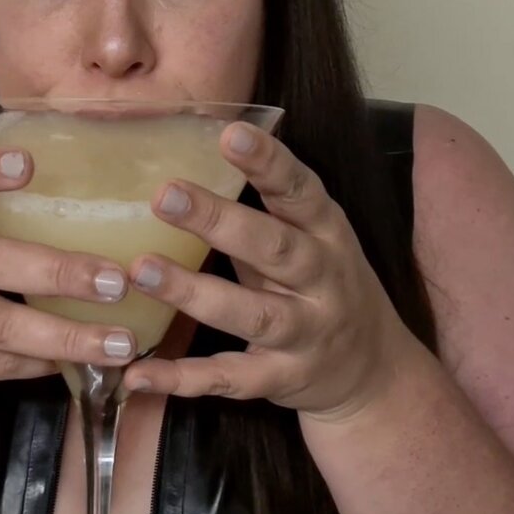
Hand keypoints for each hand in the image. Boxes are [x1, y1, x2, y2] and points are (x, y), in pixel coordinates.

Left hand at [122, 123, 415, 422]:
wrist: (374, 372)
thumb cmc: (321, 286)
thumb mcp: (309, 239)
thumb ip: (261, 206)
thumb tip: (189, 150)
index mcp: (327, 233)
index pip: (300, 190)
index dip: (269, 162)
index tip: (231, 133)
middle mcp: (323, 280)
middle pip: (274, 248)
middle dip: (219, 221)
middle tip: (165, 195)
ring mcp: (306, 334)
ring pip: (252, 314)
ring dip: (194, 292)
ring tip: (141, 270)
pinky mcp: (283, 379)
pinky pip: (230, 378)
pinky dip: (184, 378)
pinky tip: (139, 372)